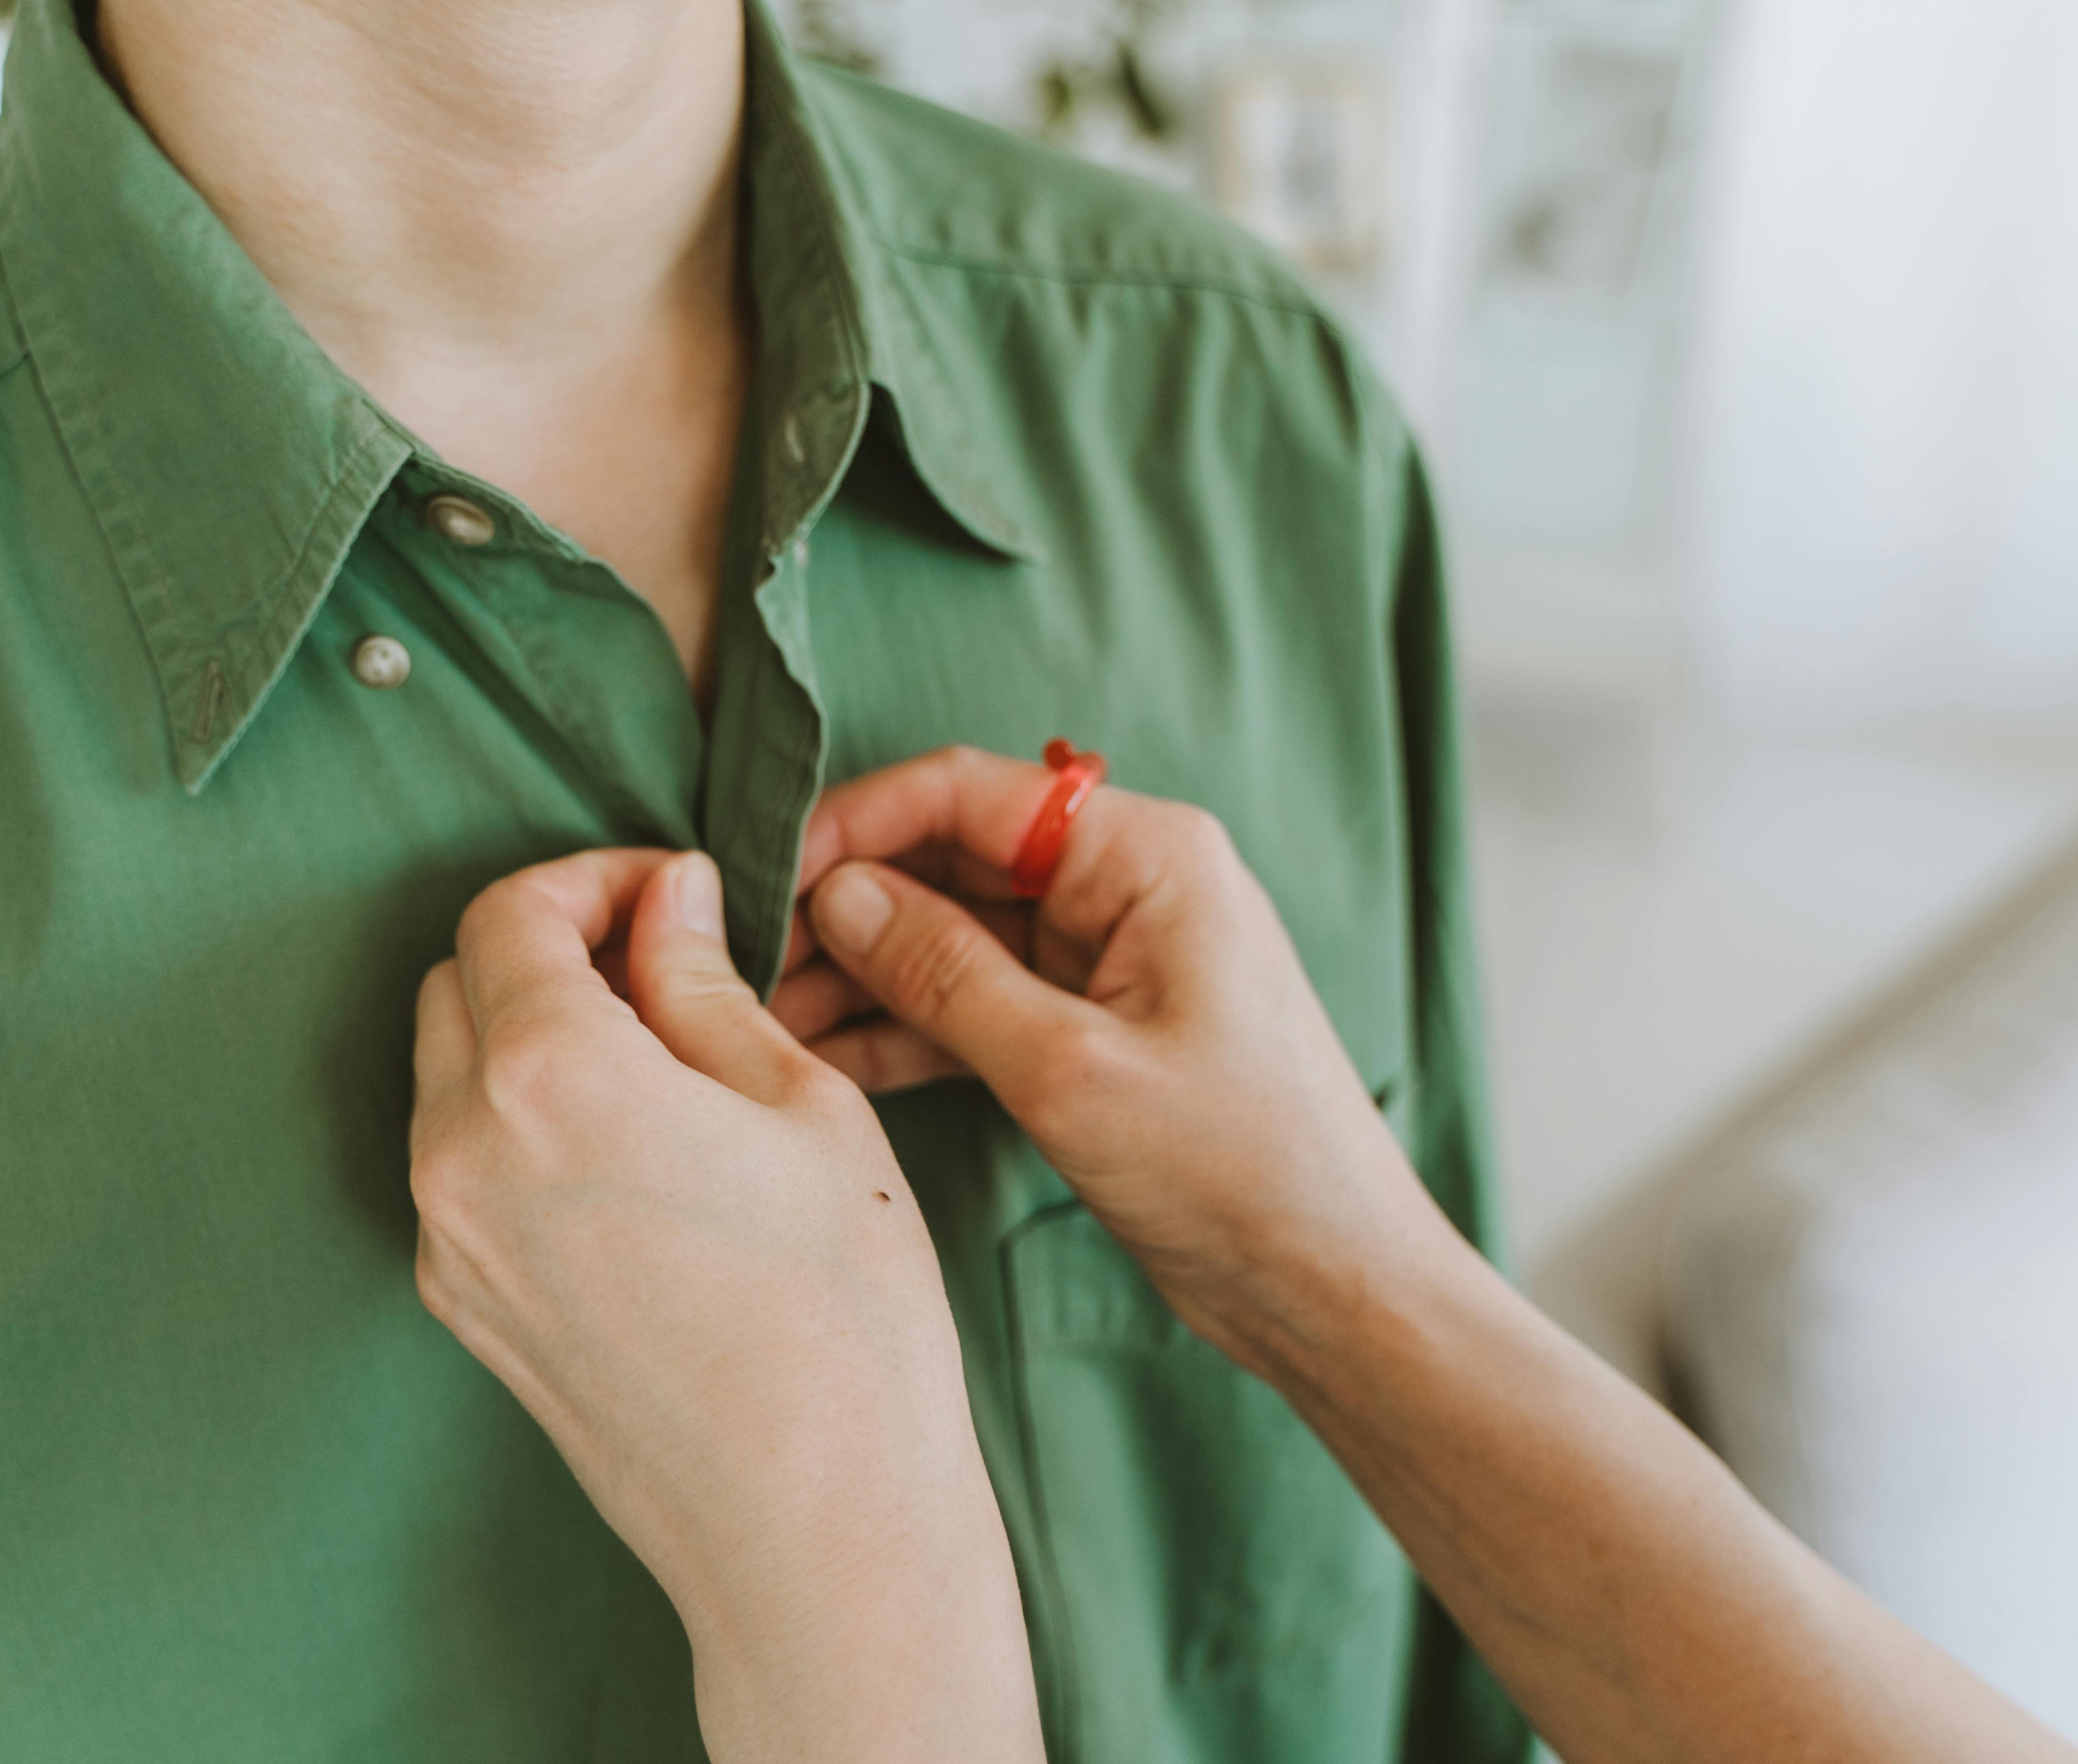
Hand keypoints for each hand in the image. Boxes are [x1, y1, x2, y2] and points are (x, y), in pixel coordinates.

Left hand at [409, 848, 1039, 1763]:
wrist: (812, 1520)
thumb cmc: (839, 1311)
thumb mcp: (801, 1106)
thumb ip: (706, 987)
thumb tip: (668, 905)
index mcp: (548, 1074)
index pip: (513, 914)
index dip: (594, 879)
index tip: (670, 892)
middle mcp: (464, 1151)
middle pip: (459, 985)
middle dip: (550, 948)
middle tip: (667, 962)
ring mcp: (451, 1240)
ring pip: (451, 1078)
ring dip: (530, 1036)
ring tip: (660, 1061)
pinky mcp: (466, 1308)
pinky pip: (463, 1171)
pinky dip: (522, 1124)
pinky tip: (631, 1150)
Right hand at [784, 747, 1456, 1373]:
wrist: (1335, 1284)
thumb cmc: (1240, 1168)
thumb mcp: (1070, 1070)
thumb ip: (947, 975)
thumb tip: (842, 895)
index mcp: (1146, 857)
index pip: (969, 793)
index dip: (857, 825)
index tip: (765, 878)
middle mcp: (1127, 887)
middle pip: (953, 859)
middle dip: (846, 906)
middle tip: (742, 965)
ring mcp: (1110, 961)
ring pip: (955, 936)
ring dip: (861, 974)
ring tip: (759, 1018)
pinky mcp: (1095, 1031)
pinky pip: (979, 1004)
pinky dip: (906, 1028)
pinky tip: (820, 1058)